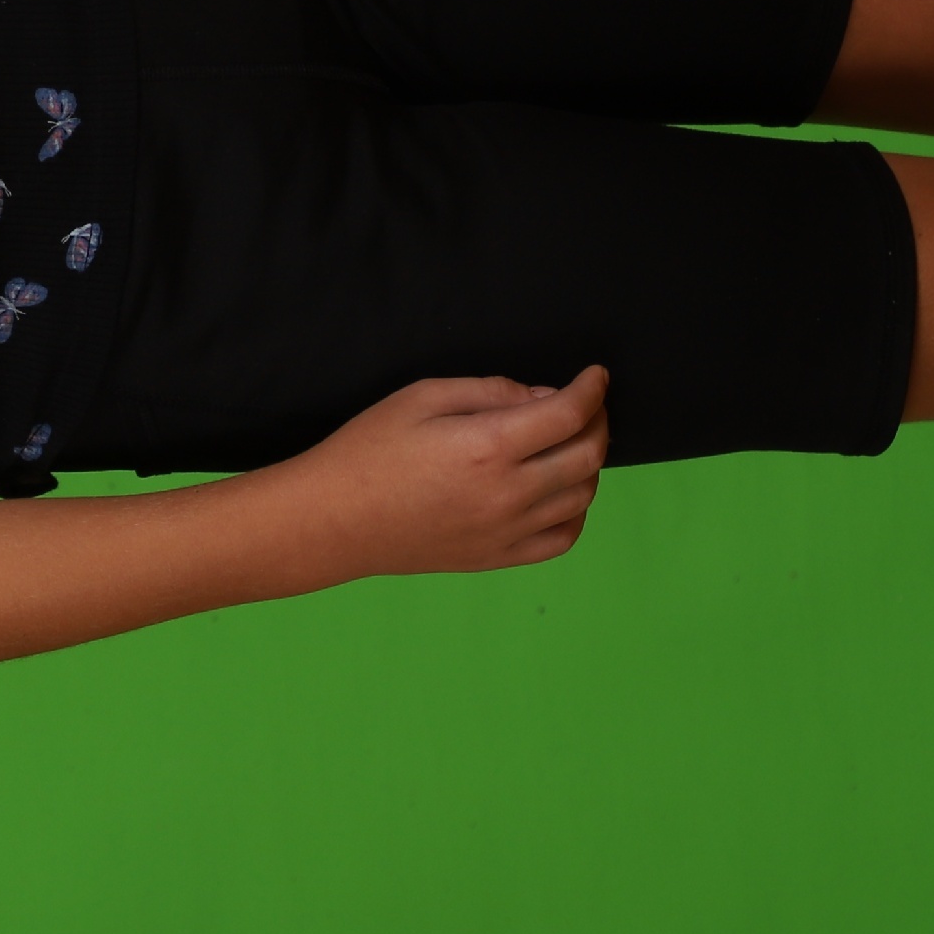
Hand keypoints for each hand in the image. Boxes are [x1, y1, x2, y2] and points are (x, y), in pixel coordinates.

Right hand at [289, 367, 608, 573]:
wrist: (334, 520)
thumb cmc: (368, 450)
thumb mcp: (422, 397)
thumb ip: (490, 391)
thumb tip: (543, 397)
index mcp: (487, 446)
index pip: (568, 415)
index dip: (592, 389)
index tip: (596, 376)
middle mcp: (507, 493)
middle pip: (587, 456)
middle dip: (598, 422)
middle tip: (588, 406)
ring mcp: (506, 532)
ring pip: (582, 496)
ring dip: (589, 464)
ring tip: (570, 444)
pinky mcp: (497, 558)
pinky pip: (562, 538)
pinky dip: (576, 511)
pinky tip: (559, 491)